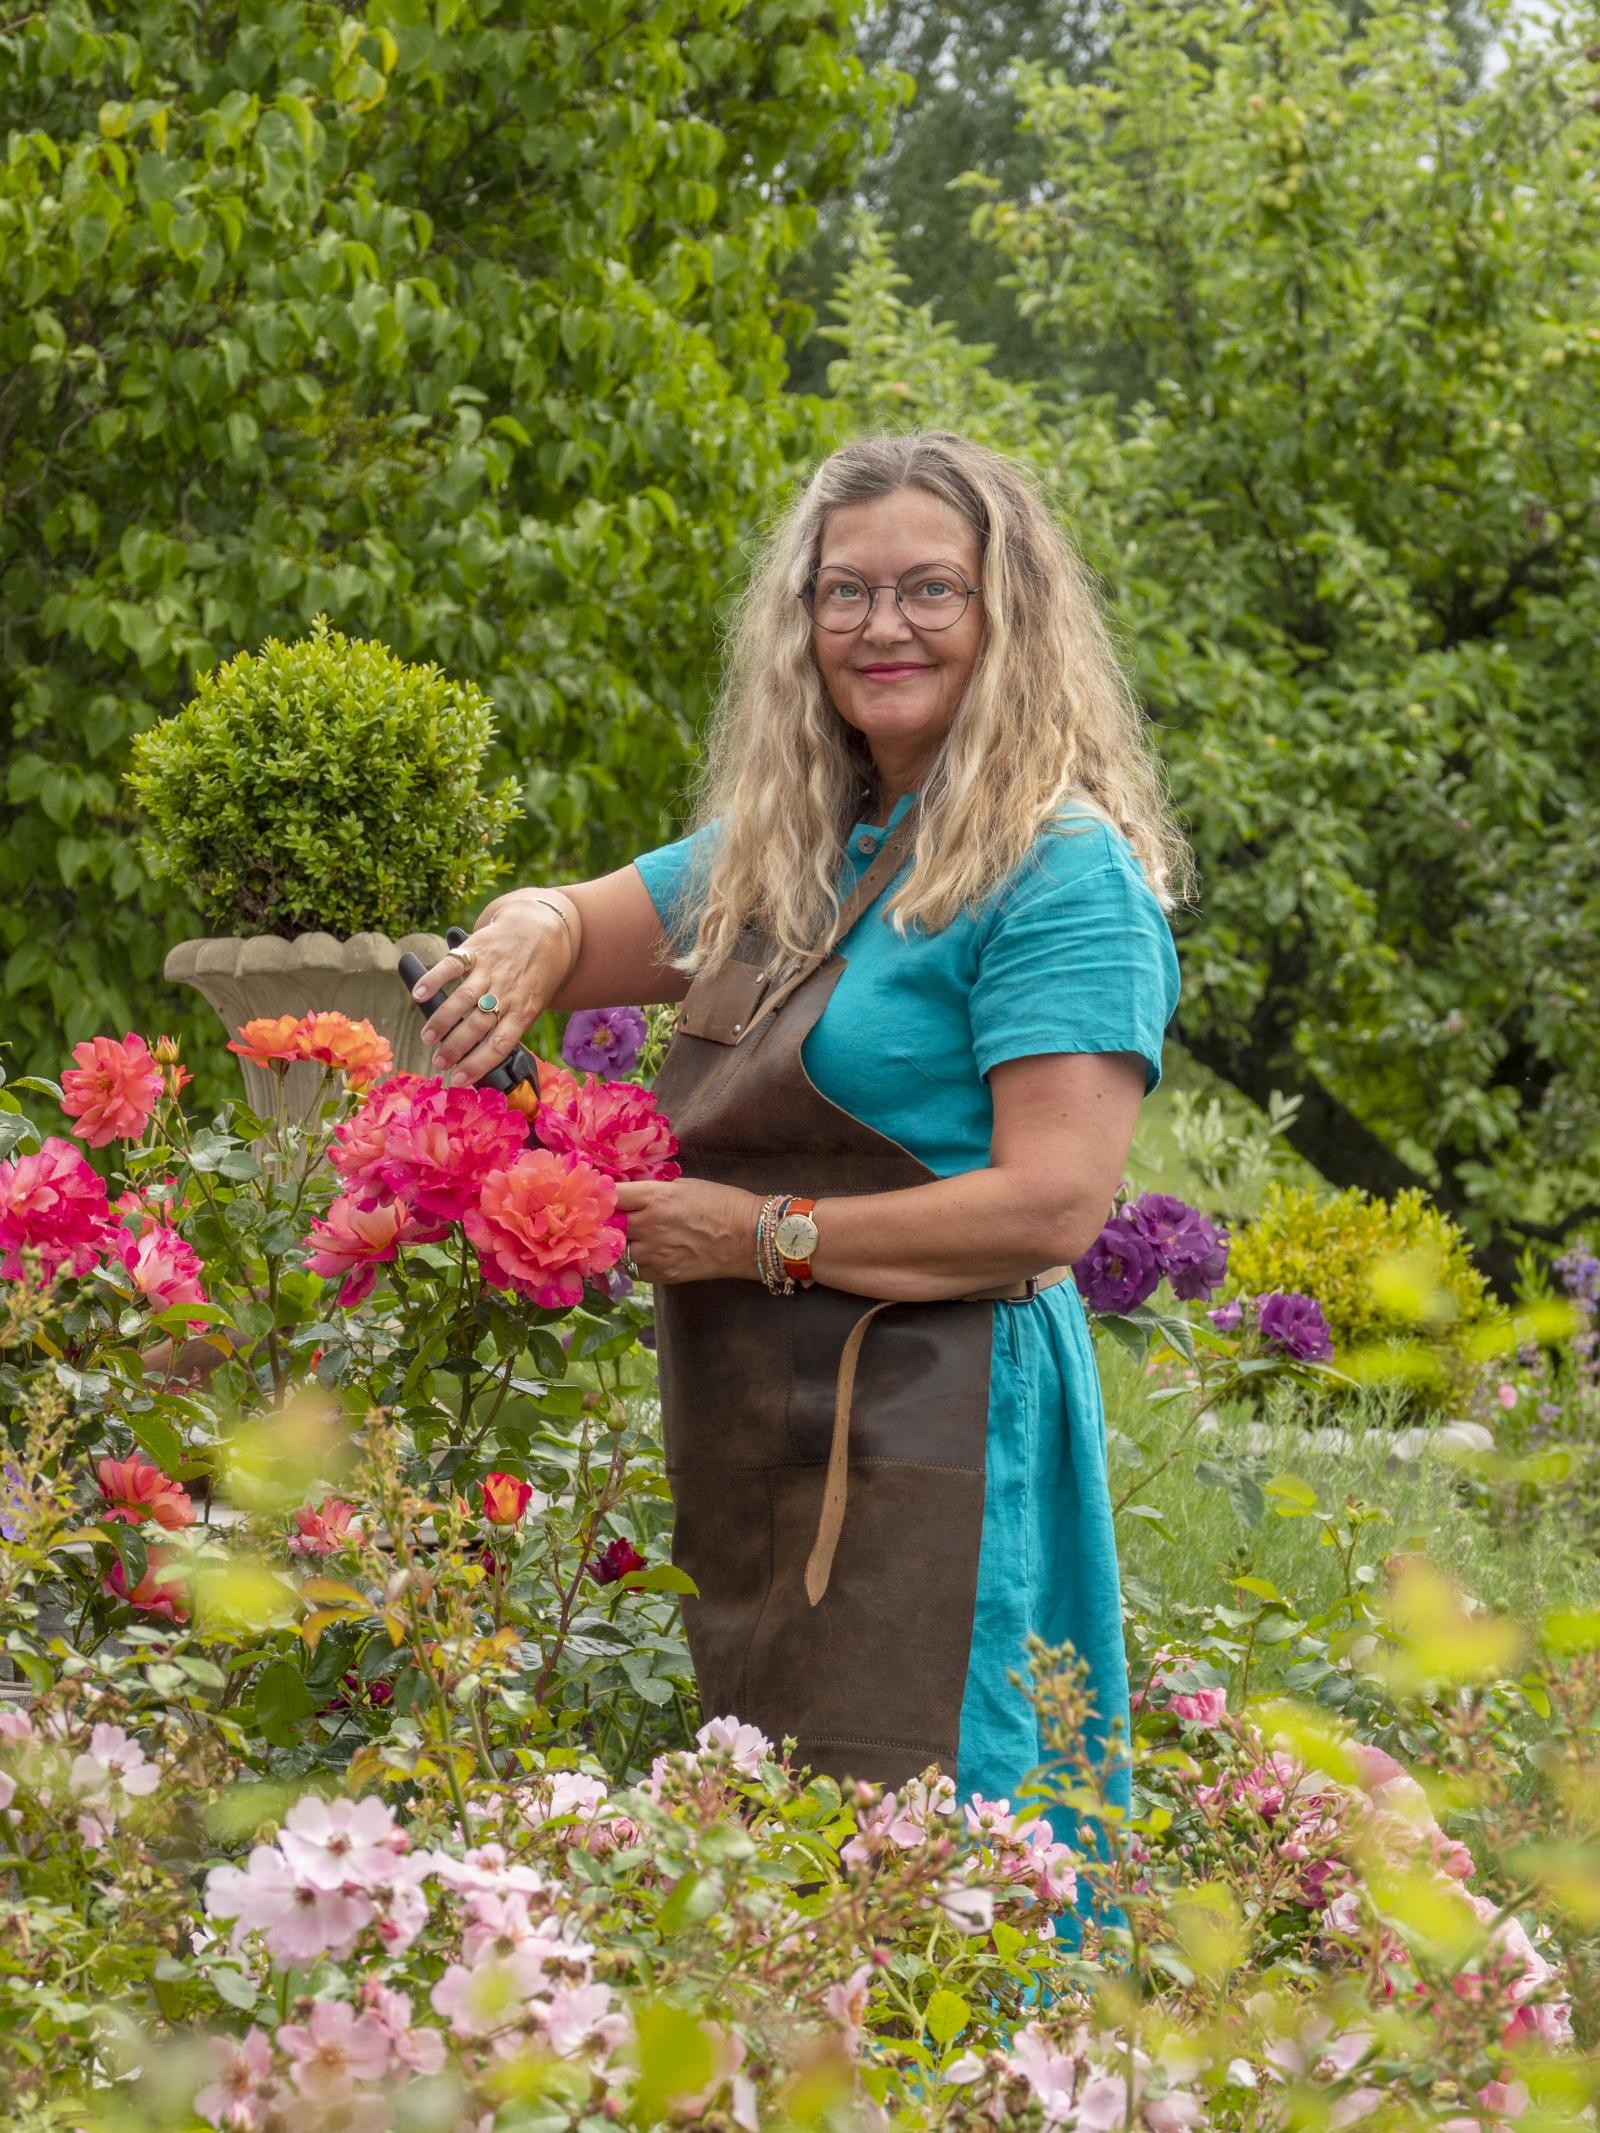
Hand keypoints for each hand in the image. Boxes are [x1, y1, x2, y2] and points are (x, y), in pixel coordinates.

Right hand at [411, 893, 576, 1085]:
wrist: (542, 928)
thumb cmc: (535, 975)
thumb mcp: (534, 1003)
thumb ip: (511, 1025)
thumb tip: (482, 1057)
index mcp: (524, 1009)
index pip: (501, 1043)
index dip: (479, 1064)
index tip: (459, 1079)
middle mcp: (507, 991)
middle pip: (479, 1024)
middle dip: (456, 1047)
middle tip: (439, 1061)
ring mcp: (491, 969)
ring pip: (464, 999)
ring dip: (442, 1020)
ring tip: (428, 1037)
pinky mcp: (476, 949)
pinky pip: (452, 965)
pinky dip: (433, 979)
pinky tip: (418, 994)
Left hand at [613, 1178, 759, 1285]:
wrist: (748, 1237)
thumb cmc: (720, 1203)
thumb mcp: (683, 1185)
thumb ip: (651, 1190)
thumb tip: (625, 1192)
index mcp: (654, 1196)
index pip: (610, 1195)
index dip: (602, 1195)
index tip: (600, 1195)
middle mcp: (648, 1225)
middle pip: (607, 1225)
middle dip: (607, 1221)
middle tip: (611, 1218)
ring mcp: (653, 1253)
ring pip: (617, 1251)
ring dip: (620, 1244)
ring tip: (634, 1237)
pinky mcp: (661, 1275)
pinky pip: (634, 1269)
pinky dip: (637, 1262)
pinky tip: (650, 1253)